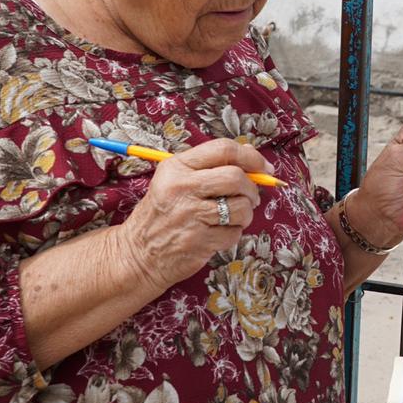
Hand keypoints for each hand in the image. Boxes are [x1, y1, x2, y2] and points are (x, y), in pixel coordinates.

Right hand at [115, 139, 268, 292]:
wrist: (139, 253)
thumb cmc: (164, 213)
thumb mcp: (177, 180)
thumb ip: (212, 166)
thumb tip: (253, 157)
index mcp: (177, 167)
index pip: (223, 149)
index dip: (251, 157)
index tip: (264, 167)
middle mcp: (182, 187)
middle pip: (236, 177)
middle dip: (252, 188)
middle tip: (251, 196)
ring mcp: (190, 215)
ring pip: (241, 206)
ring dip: (246, 213)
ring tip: (232, 217)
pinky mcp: (199, 240)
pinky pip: (235, 232)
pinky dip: (233, 233)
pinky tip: (217, 233)